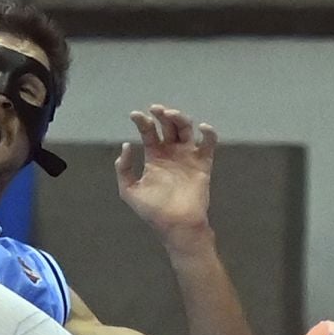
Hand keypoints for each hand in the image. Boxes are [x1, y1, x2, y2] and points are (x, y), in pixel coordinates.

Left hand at [116, 105, 216, 243]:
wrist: (176, 225)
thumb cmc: (153, 211)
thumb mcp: (129, 191)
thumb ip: (124, 169)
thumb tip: (126, 146)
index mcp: (154, 156)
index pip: (149, 132)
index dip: (142, 122)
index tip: (135, 115)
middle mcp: (171, 152)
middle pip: (168, 126)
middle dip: (162, 115)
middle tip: (156, 110)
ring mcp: (187, 156)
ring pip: (186, 129)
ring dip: (179, 118)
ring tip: (171, 114)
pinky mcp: (203, 163)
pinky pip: (209, 143)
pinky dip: (208, 133)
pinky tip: (202, 128)